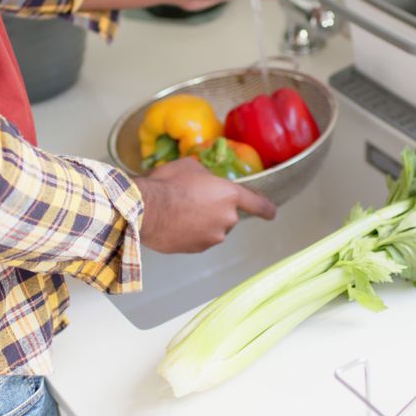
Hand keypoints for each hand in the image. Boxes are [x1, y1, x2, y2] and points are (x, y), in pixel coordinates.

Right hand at [134, 159, 275, 253]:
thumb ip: (206, 176)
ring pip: (214, 229)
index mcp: (229, 195)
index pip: (258, 204)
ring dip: (203, 222)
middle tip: (194, 200)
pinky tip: (175, 224)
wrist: (144, 209)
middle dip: (216, 210)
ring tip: (179, 212)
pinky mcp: (197, 249)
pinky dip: (191, 234)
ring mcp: (212, 237)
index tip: (271, 213)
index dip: (267, 209)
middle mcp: (227, 218)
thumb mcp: (189, 166)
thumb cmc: (167, 183)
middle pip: (229, 216)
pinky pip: (199, 239)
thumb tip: (204, 180)